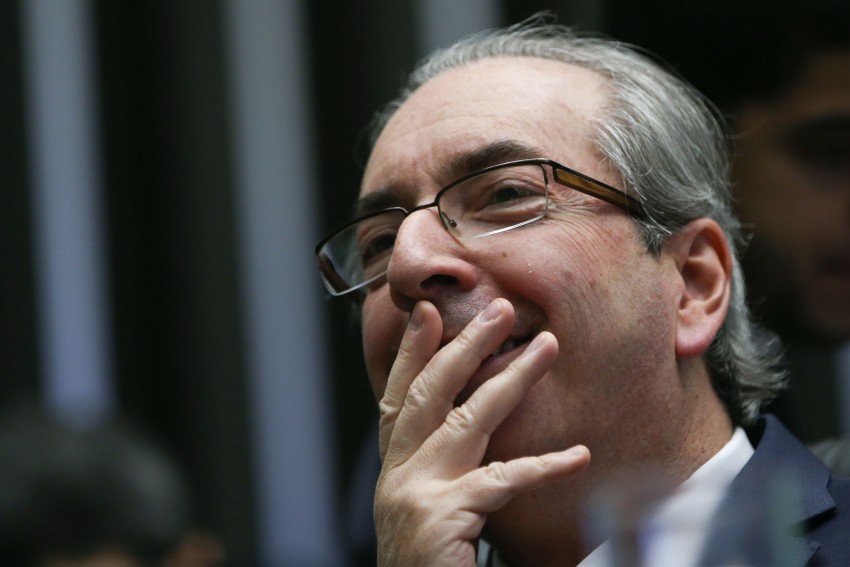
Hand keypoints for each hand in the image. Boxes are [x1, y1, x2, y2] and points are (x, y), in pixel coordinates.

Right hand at [375, 298, 589, 566]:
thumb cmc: (427, 562)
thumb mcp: (425, 506)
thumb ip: (443, 468)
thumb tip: (476, 426)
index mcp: (395, 468)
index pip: (400, 397)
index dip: (411, 352)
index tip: (423, 311)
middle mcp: (399, 472)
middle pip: (431, 393)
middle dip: (463, 345)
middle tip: (497, 308)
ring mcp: (416, 491)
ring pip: (469, 419)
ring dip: (511, 377)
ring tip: (546, 347)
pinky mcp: (443, 515)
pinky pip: (503, 481)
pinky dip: (544, 467)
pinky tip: (578, 456)